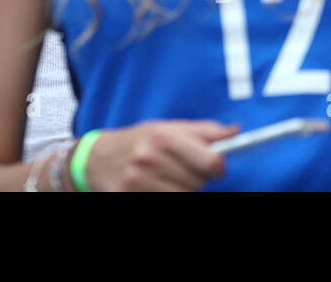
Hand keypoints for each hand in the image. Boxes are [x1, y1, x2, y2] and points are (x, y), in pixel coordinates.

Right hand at [83, 120, 237, 191]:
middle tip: (179, 171)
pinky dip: (167, 196)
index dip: (217, 167)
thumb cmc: (137, 141)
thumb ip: (202, 131)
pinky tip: (156, 188)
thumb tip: (235, 132)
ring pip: (185, 196)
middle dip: (194, 179)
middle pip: (198, 184)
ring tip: (166, 180)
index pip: (210, 161)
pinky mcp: (129, 196)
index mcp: (162, 136)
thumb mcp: (165, 128)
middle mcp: (150, 157)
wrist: (95, 158)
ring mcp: (138, 181)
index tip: (213, 167)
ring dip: (181, 191)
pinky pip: (167, 202)